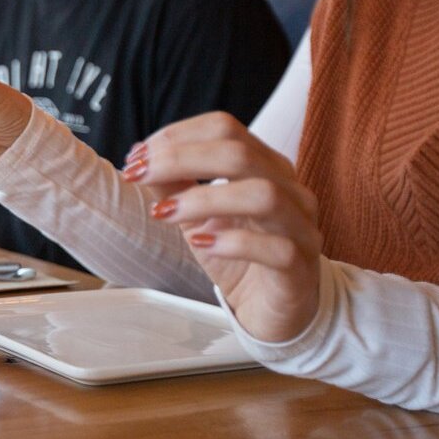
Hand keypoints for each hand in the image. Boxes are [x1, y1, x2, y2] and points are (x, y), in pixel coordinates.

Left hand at [123, 112, 322, 341]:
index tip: (136, 156)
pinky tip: (201, 244)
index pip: (225, 128)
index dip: (177, 136)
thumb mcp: (197, 217)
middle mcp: (290, 190)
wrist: (273, 311)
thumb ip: (174, 186)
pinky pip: (276, 248)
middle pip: (240, 153)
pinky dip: (232, 242)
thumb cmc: (238, 257)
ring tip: (164, 212)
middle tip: (138, 175)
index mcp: (266, 167)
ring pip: (263, 195)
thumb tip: (139, 159)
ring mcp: (301, 228)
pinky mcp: (300, 268)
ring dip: (204, 198)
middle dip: (180, 159)